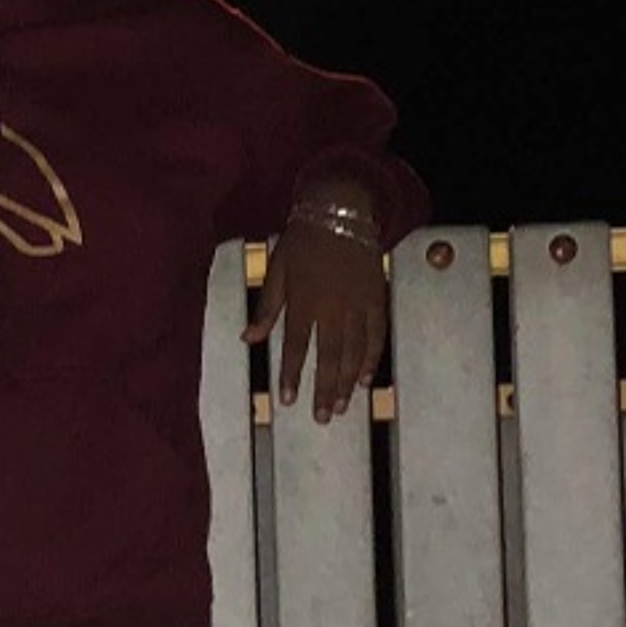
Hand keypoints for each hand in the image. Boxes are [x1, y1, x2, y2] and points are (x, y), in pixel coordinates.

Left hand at [246, 219, 387, 422]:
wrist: (341, 209)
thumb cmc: (302, 240)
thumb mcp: (276, 269)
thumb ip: (266, 307)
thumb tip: (249, 338)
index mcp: (303, 299)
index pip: (296, 346)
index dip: (292, 375)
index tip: (288, 400)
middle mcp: (332, 306)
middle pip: (329, 355)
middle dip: (324, 389)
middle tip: (322, 417)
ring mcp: (358, 303)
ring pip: (354, 350)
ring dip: (347, 381)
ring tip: (341, 407)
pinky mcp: (376, 297)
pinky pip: (376, 334)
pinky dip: (371, 358)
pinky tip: (364, 379)